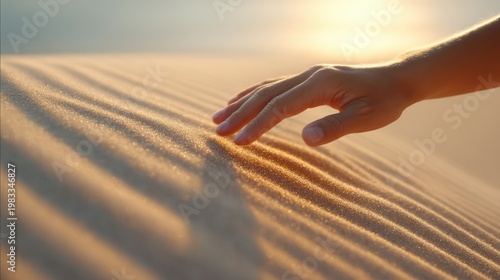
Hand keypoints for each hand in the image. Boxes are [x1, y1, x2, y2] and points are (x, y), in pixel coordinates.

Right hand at [212, 64, 413, 145]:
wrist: (397, 79)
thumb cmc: (385, 101)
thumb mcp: (366, 118)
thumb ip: (335, 127)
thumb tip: (304, 140)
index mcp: (321, 83)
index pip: (281, 106)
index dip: (258, 125)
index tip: (240, 143)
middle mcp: (309, 75)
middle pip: (266, 94)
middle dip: (240, 114)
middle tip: (218, 131)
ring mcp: (307, 75)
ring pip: (266, 88)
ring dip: (242, 103)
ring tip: (219, 117)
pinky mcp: (308, 80)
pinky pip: (274, 85)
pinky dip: (254, 94)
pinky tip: (242, 101)